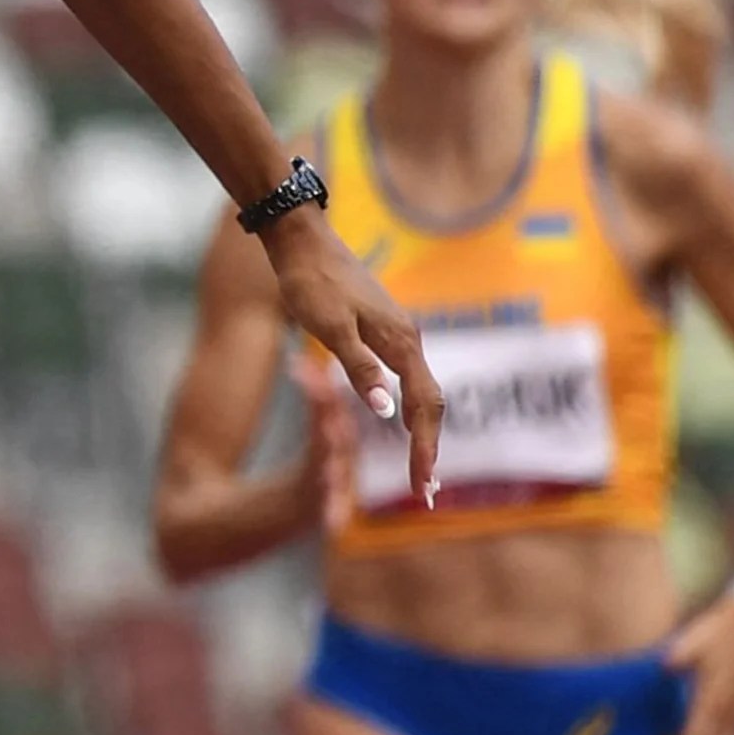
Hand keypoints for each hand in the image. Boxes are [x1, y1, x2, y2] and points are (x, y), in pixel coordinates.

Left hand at [263, 210, 437, 503]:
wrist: (302, 241)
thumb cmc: (311, 283)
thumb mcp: (329, 329)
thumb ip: (359, 369)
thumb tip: (386, 411)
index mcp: (401, 342)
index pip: (424, 407)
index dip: (424, 448)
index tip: (421, 485)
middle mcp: (409, 340)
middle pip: (431, 404)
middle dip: (429, 448)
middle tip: (424, 493)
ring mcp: (399, 335)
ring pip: (422, 391)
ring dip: (422, 432)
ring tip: (418, 470)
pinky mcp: (385, 332)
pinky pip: (409, 379)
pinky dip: (409, 408)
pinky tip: (400, 424)